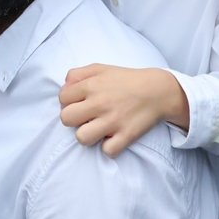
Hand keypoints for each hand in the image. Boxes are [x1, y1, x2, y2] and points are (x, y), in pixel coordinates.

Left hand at [58, 64, 187, 156]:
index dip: (68, 102)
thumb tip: (64, 86)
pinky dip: (109, 147)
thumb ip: (77, 74)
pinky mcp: (126, 136)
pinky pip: (107, 151)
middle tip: (86, 117)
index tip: (79, 103)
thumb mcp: (100, 68)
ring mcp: (112, 121)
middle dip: (74, 119)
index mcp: (91, 85)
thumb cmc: (126, 80)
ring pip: (82, 138)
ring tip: (97, 129)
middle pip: (66, 119)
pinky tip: (113, 137)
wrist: (156, 90)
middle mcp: (99, 103)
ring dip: (88, 135)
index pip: (62, 98)